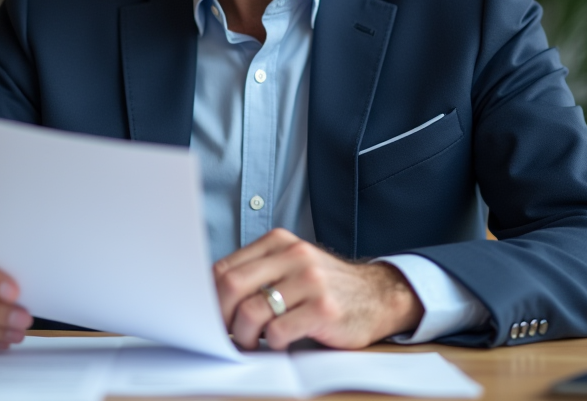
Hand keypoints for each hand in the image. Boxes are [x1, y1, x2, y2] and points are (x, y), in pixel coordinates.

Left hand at [213, 228, 423, 349]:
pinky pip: (279, 332)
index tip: (209, 317)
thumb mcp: (291, 266)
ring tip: (251, 342)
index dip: (210, 297)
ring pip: (252, 312)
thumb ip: (258, 273)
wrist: (378, 296)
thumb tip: (211, 297)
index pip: (225, 267)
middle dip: (220, 317)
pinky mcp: (323, 309)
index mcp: (279, 243)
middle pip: (232, 286)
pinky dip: (272, 343)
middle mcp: (294, 256)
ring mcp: (310, 281)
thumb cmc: (324, 287)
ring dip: (244, 336)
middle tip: (224, 334)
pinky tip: (281, 342)